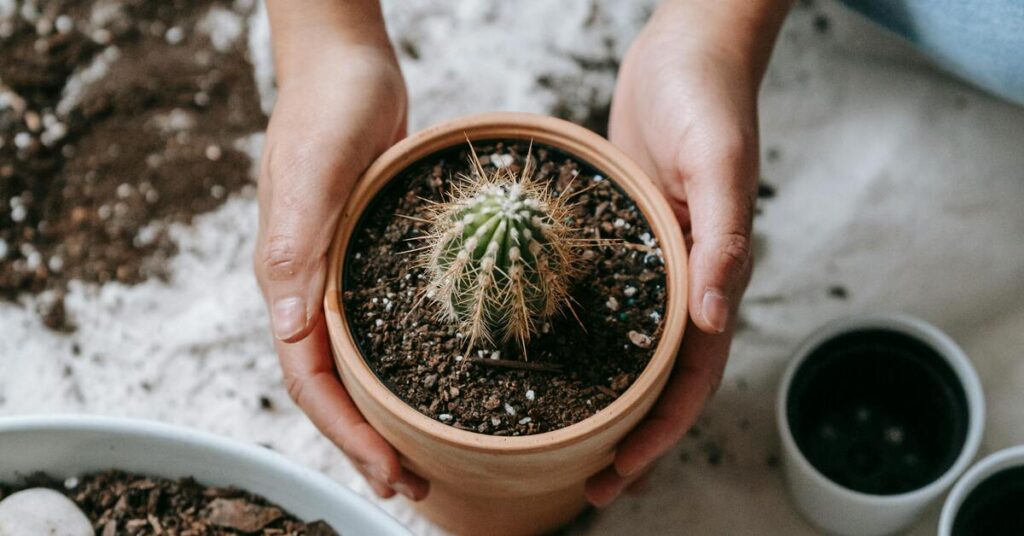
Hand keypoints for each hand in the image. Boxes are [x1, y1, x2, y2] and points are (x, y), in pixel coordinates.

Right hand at [254, 1, 426, 500]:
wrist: (349, 68)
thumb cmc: (326, 111)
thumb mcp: (310, 173)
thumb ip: (294, 247)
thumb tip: (291, 328)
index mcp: (289, 280)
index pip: (309, 380)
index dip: (345, 433)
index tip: (387, 471)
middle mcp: (311, 288)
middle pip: (332, 386)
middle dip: (365, 441)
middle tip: (411, 484)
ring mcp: (340, 275)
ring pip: (356, 363)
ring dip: (383, 413)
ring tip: (421, 454)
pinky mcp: (370, 259)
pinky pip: (379, 327)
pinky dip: (400, 365)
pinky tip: (431, 381)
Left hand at [585, 0, 788, 505]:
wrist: (688, 50)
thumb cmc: (710, 98)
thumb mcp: (717, 162)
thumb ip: (723, 237)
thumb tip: (715, 316)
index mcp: (713, 273)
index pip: (691, 375)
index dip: (659, 431)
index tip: (620, 473)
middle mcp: (683, 278)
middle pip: (658, 377)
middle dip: (629, 435)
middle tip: (587, 481)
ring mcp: (652, 260)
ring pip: (630, 348)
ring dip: (604, 398)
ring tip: (566, 438)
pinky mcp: (624, 236)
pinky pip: (603, 301)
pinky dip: (583, 339)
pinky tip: (545, 355)